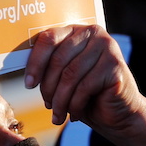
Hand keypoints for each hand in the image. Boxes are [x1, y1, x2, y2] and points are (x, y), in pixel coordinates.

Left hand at [24, 24, 145, 133]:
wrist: (119, 113)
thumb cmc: (88, 95)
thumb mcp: (64, 77)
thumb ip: (49, 67)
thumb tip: (25, 72)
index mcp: (76, 30)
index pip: (49, 39)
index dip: (35, 63)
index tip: (29, 84)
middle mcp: (93, 32)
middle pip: (58, 59)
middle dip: (48, 87)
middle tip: (47, 106)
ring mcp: (107, 47)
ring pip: (70, 75)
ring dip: (60, 100)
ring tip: (58, 115)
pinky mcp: (115, 65)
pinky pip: (84, 87)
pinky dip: (75, 105)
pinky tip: (74, 115)